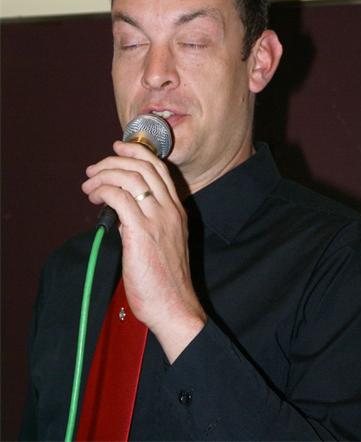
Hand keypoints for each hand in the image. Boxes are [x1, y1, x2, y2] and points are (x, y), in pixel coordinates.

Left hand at [81, 140, 205, 361]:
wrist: (174, 306)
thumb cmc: (165, 281)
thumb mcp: (162, 244)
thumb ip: (146, 224)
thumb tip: (122, 214)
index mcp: (177, 210)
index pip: (159, 169)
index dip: (137, 152)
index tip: (118, 148)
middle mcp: (170, 209)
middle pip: (143, 167)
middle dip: (114, 160)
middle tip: (94, 169)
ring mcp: (158, 219)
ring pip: (130, 178)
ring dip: (104, 175)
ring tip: (89, 186)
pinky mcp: (142, 232)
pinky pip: (120, 198)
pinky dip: (104, 191)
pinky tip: (95, 198)